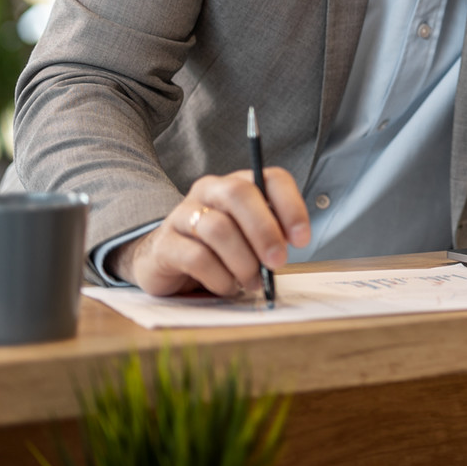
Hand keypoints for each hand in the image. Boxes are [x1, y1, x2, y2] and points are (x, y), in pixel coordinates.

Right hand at [113, 168, 311, 297]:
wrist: (166, 262)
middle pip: (239, 195)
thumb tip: (286, 248)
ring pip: (218, 229)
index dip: (291, 206)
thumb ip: (269, 235)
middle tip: (277, 262)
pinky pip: (197, 258)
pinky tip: (226, 286)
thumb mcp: (249, 238)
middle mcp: (208, 191)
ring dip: (243, 262)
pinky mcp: (165, 245)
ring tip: (252, 282)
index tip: (302, 239)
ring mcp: (182, 215)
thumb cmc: (218, 249)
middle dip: (264, 231)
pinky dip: (220, 278)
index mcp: (237, 184)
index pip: (271, 179)